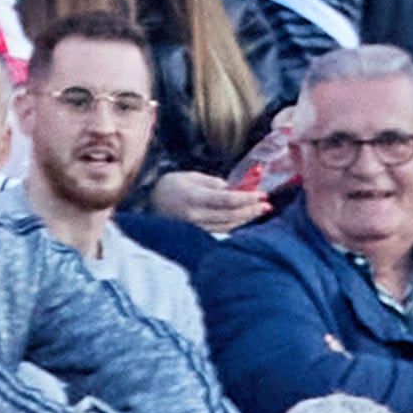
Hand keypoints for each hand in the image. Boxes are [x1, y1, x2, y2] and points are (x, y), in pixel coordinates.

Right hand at [149, 168, 275, 230]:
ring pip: (227, 226)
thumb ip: (215, 184)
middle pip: (230, 215)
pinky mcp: (194, 235)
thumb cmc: (170, 185)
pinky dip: (234, 225)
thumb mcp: (192, 177)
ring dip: (246, 219)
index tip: (262, 194)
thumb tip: (237, 190)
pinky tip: (244, 219)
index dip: (247, 198)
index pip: (227, 200)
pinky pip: (219, 231)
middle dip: (251, 210)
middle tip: (267, 205)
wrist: (145, 203)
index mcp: (194, 198)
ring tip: (260, 211)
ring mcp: (194, 228)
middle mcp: (194, 216)